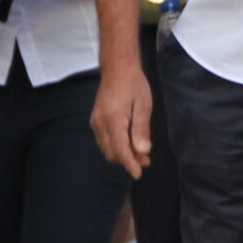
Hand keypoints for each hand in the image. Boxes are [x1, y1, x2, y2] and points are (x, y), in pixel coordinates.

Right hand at [90, 56, 153, 178]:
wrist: (118, 68)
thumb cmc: (133, 84)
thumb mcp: (144, 105)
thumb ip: (142, 129)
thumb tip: (142, 151)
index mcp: (112, 119)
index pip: (120, 150)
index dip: (129, 164)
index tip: (139, 174)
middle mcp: (100, 123)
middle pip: (112, 152)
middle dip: (128, 160)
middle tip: (146, 161)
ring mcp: (96, 122)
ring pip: (108, 148)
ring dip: (123, 153)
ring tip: (142, 154)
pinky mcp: (96, 120)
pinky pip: (106, 139)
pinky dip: (118, 145)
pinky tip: (131, 142)